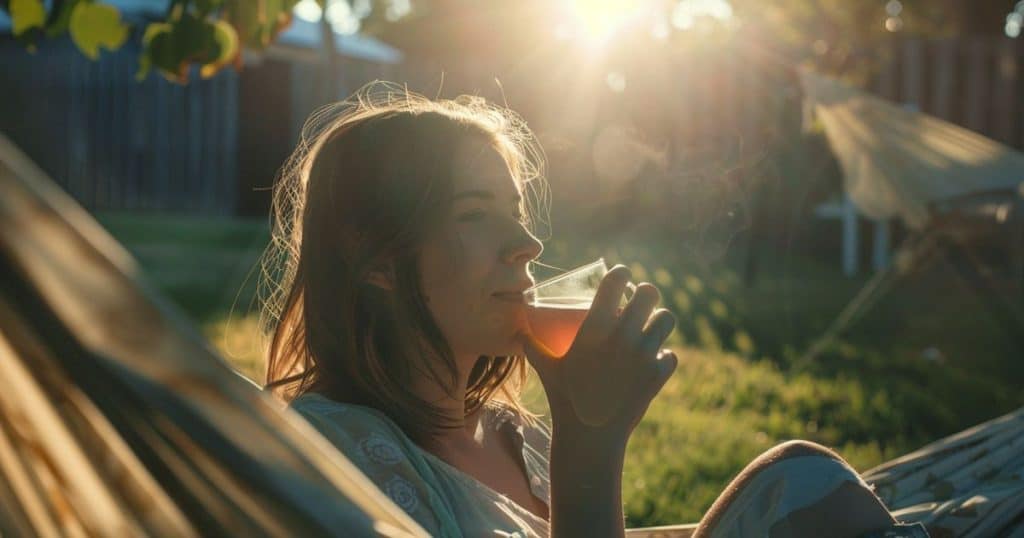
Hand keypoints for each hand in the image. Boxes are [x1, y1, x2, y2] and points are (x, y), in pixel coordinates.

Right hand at [520, 265, 676, 432]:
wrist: (589, 437)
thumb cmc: (564, 399)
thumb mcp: (546, 368)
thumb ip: (533, 347)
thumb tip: (519, 333)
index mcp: (595, 327)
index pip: (615, 282)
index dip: (621, 274)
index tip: (622, 276)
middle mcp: (623, 335)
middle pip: (650, 294)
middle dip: (647, 294)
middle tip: (642, 301)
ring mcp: (643, 354)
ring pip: (667, 319)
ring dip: (661, 322)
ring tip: (654, 326)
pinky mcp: (657, 374)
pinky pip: (670, 354)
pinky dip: (664, 358)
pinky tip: (656, 361)